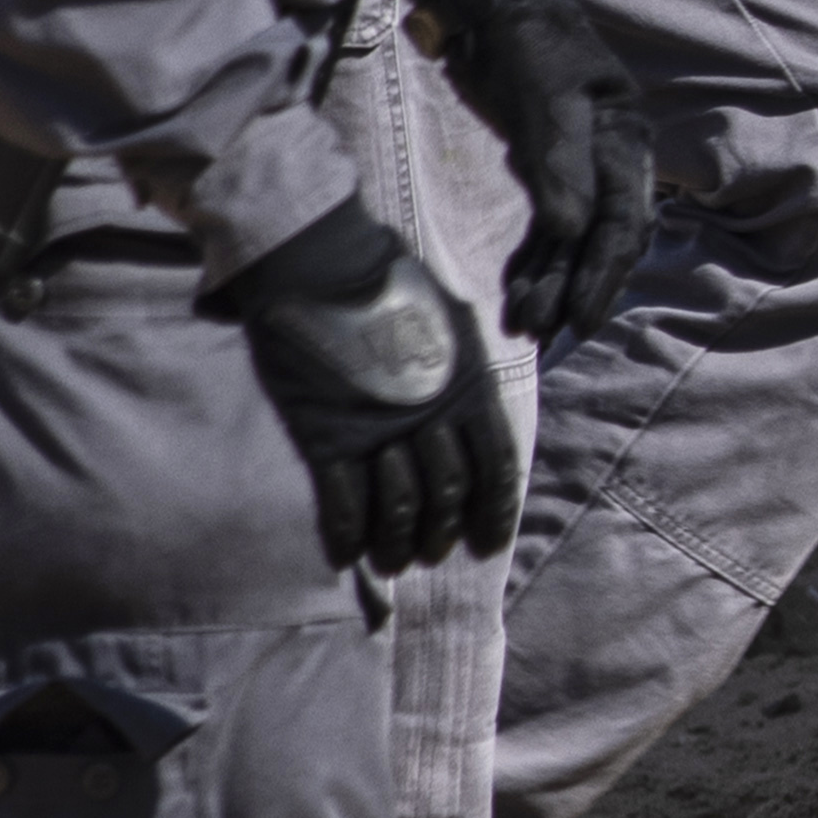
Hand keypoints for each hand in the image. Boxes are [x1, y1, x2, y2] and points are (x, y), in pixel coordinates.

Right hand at [219, 201, 520, 574]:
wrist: (320, 256)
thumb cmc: (388, 281)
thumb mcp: (453, 321)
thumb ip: (463, 370)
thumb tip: (473, 403)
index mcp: (470, 386)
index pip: (498, 466)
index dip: (496, 512)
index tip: (488, 543)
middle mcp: (431, 413)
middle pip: (450, 494)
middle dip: (444, 532)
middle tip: (433, 553)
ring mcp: (377, 425)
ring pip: (398, 507)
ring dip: (397, 543)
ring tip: (393, 561)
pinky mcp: (324, 432)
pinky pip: (342, 502)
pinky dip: (346, 537)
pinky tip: (346, 557)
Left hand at [432, 0, 662, 343]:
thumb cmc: (527, 39)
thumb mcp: (546, 97)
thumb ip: (559, 162)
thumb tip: (572, 228)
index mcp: (627, 140)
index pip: (623, 220)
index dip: (604, 272)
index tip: (581, 317)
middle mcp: (612, 157)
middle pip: (603, 237)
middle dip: (578, 287)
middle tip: (551, 333)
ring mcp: (579, 163)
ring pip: (571, 237)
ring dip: (551, 280)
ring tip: (526, 326)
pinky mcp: (546, 164)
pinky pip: (546, 223)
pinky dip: (533, 257)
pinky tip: (518, 289)